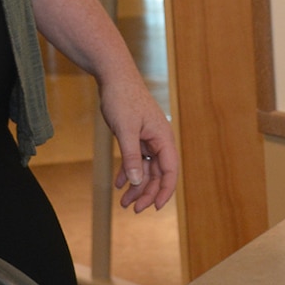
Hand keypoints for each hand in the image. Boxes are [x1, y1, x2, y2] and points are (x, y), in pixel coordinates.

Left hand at [99, 70, 177, 212]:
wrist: (114, 76)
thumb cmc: (122, 99)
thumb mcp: (125, 131)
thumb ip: (131, 157)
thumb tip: (137, 182)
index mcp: (163, 138)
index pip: (169, 171)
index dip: (164, 191)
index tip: (155, 209)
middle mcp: (159, 140)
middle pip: (158, 174)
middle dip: (146, 193)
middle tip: (132, 209)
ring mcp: (148, 138)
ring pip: (146, 169)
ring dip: (136, 186)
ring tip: (123, 202)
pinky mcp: (137, 135)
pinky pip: (136, 159)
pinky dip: (128, 172)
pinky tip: (118, 184)